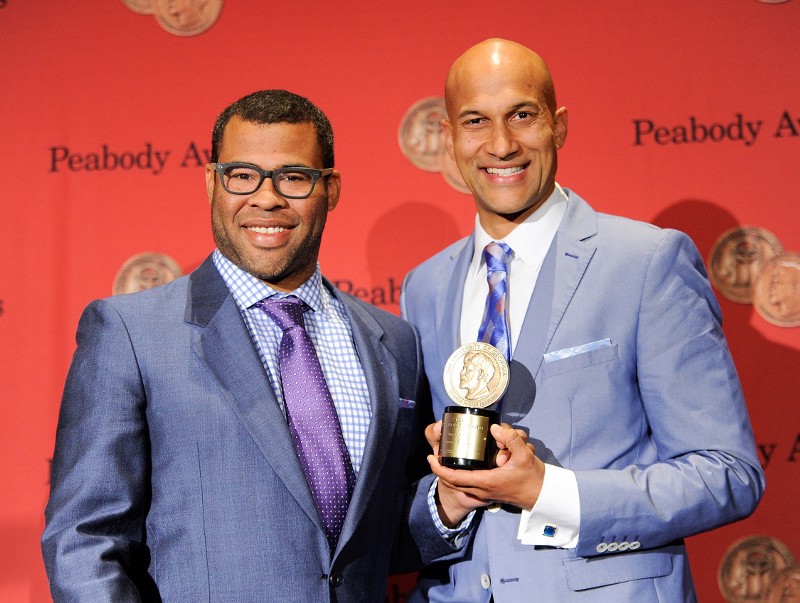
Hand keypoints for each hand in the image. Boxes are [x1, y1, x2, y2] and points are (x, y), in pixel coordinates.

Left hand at [426, 422, 544, 525]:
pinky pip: (470, 484)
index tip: (431, 458)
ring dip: (451, 473)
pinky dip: (462, 476)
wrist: (541, 495)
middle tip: (436, 455)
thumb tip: (495, 428)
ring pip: (461, 484)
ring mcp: (485, 492)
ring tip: (447, 457)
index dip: (439, 469)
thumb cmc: (532, 477)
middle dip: (441, 470)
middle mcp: (482, 489)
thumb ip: (511, 439)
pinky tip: (466, 462)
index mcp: (486, 481)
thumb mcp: (524, 455)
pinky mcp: (489, 491)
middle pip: (453, 482)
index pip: (455, 478)